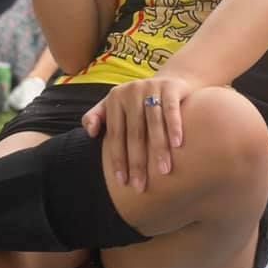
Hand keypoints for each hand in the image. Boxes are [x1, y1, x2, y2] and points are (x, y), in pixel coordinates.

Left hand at [82, 74, 200, 190]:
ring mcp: (151, 87)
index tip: (122, 182)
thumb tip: (90, 133)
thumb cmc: (136, 103)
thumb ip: (96, 117)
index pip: (116, 134)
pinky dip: (174, 127)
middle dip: (138, 161)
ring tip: (164, 171)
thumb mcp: (113, 106)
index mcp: (114, 99)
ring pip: (154, 122)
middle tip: (141, 185)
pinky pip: (171, 109)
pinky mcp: (170, 87)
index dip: (118, 159)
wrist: (167, 81)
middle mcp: (131, 91)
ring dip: (159, 148)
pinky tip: (177, 145)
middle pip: (135, 132)